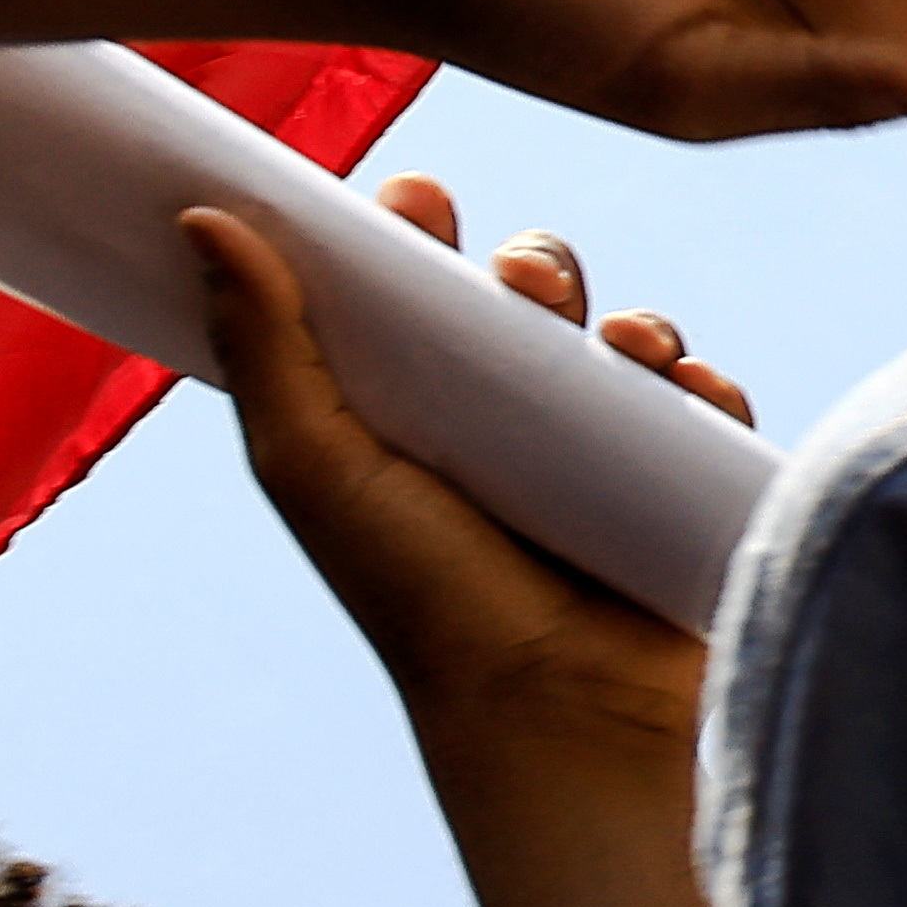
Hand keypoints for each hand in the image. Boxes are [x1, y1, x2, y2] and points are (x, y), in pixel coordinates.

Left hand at [181, 180, 756, 753]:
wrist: (550, 705)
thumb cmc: (417, 598)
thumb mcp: (314, 463)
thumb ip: (262, 344)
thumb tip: (205, 217)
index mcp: (407, 404)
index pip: (412, 284)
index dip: (415, 230)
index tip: (419, 202)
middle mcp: (500, 417)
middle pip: (527, 290)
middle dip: (533, 261)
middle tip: (522, 282)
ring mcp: (592, 450)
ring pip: (620, 332)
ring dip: (625, 315)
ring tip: (623, 346)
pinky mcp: (671, 479)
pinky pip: (700, 395)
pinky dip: (699, 378)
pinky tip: (682, 387)